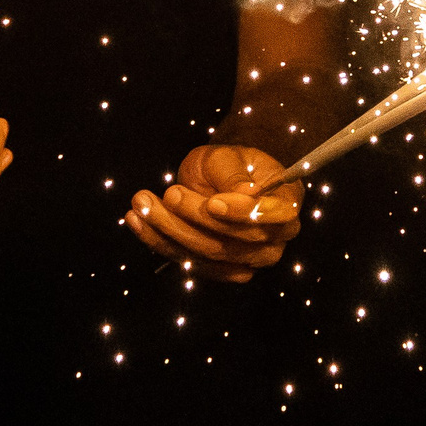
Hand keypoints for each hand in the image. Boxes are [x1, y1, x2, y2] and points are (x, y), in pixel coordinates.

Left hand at [124, 143, 302, 281]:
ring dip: (169, 231)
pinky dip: (159, 243)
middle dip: (195, 219)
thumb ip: (235, 174)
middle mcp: (275, 238)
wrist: (220, 177)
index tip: (212, 202)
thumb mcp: (230, 156)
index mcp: (287, 204)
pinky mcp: (219, 268)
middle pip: (237, 242)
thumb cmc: (230, 162)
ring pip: (208, 254)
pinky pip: (189, 262)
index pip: (276, 217)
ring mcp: (248, 259)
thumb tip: (246, 194)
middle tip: (168, 193)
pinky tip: (137, 221)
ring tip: (141, 204)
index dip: (242, 214)